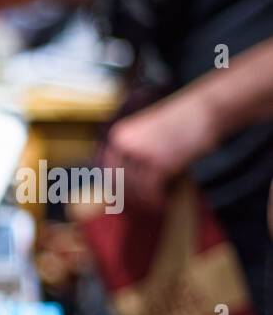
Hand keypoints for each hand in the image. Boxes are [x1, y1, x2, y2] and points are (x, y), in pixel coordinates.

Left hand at [103, 90, 219, 209]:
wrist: (204, 108)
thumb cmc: (181, 121)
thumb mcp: (148, 133)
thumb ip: (135, 152)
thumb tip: (127, 183)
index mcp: (119, 135)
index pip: (109, 171)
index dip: (117, 188)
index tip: (124, 200)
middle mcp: (124, 144)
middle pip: (120, 182)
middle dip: (131, 197)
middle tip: (142, 206)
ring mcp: (140, 154)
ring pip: (135, 189)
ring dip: (145, 200)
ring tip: (155, 204)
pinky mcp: (158, 163)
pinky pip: (151, 190)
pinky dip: (156, 200)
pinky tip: (162, 203)